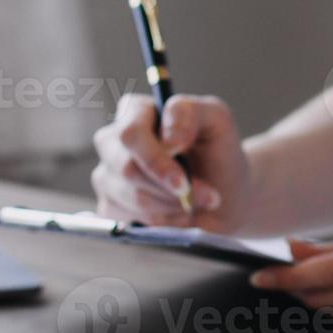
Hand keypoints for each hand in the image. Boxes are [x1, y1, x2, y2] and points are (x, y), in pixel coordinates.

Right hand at [92, 94, 249, 230]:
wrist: (225, 196)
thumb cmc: (218, 153)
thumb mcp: (217, 121)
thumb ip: (190, 113)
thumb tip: (168, 138)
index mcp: (136, 111)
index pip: (131, 134)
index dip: (156, 160)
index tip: (183, 181)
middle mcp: (113, 140)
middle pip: (127, 169)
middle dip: (168, 189)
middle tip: (204, 197)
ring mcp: (108, 174)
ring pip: (131, 197)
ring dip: (171, 205)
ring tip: (194, 201)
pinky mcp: (110, 205)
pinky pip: (128, 218)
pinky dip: (161, 221)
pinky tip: (177, 213)